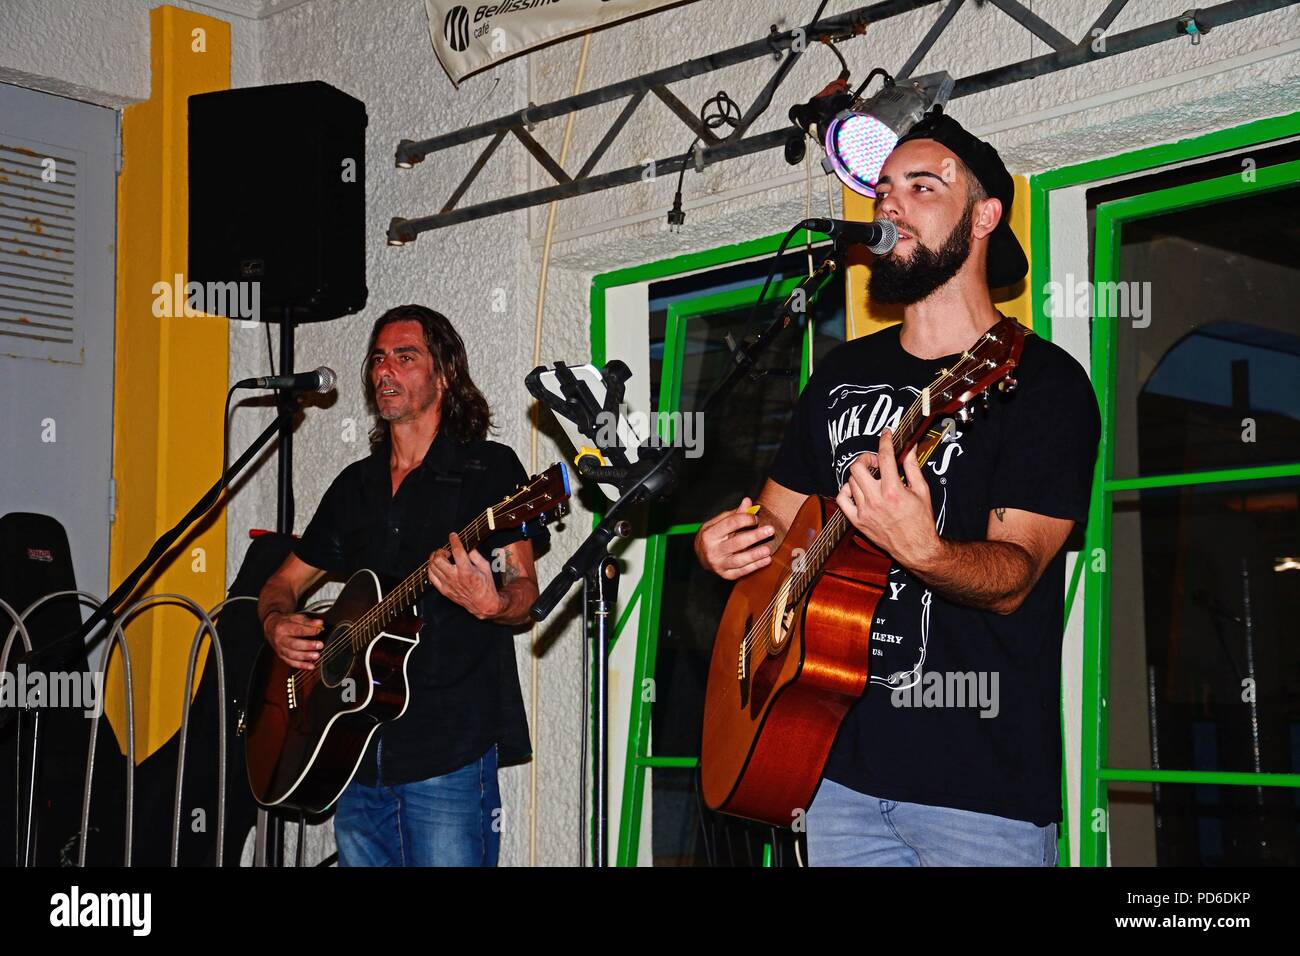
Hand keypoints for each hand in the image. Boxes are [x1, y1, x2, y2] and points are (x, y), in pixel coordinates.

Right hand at [264, 611, 324, 670]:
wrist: (270, 627)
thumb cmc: (284, 622)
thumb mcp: (295, 617)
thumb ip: (308, 621)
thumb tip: (319, 623)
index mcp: (283, 628)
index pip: (297, 630)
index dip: (309, 631)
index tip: (319, 630)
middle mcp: (280, 639)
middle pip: (294, 644)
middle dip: (308, 645)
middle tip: (320, 645)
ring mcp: (280, 649)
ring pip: (292, 655)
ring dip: (305, 656)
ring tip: (316, 655)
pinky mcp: (281, 656)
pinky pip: (291, 662)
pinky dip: (301, 665)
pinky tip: (311, 666)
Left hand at [427, 532, 506, 619]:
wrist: (483, 603)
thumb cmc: (486, 585)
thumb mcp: (485, 567)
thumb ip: (475, 555)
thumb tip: (466, 546)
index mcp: (467, 570)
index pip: (457, 551)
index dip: (454, 540)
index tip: (453, 535)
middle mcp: (455, 577)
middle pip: (439, 559)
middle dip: (441, 550)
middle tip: (446, 550)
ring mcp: (448, 584)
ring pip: (432, 567)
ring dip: (434, 558)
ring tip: (441, 557)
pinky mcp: (444, 590)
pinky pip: (431, 577)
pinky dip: (431, 569)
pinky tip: (437, 566)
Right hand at [694, 497, 774, 579]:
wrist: (701, 556)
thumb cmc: (713, 536)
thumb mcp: (719, 523)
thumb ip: (734, 514)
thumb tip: (748, 501)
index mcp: (709, 534)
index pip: (730, 524)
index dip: (745, 519)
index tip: (756, 518)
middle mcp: (713, 551)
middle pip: (736, 543)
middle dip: (755, 536)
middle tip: (770, 530)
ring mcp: (719, 565)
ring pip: (739, 560)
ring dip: (755, 555)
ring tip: (768, 549)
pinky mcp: (726, 575)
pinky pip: (742, 571)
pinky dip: (755, 566)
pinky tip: (766, 560)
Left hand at [836, 428, 939, 568]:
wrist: (916, 548)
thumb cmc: (921, 521)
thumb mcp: (922, 491)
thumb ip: (913, 467)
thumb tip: (910, 448)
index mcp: (894, 491)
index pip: (884, 456)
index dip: (884, 440)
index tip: (886, 435)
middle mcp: (876, 500)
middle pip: (857, 467)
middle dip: (866, 458)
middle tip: (876, 462)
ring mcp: (864, 511)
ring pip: (850, 481)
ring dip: (860, 475)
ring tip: (871, 478)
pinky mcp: (857, 521)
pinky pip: (841, 499)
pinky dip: (846, 490)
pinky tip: (857, 490)